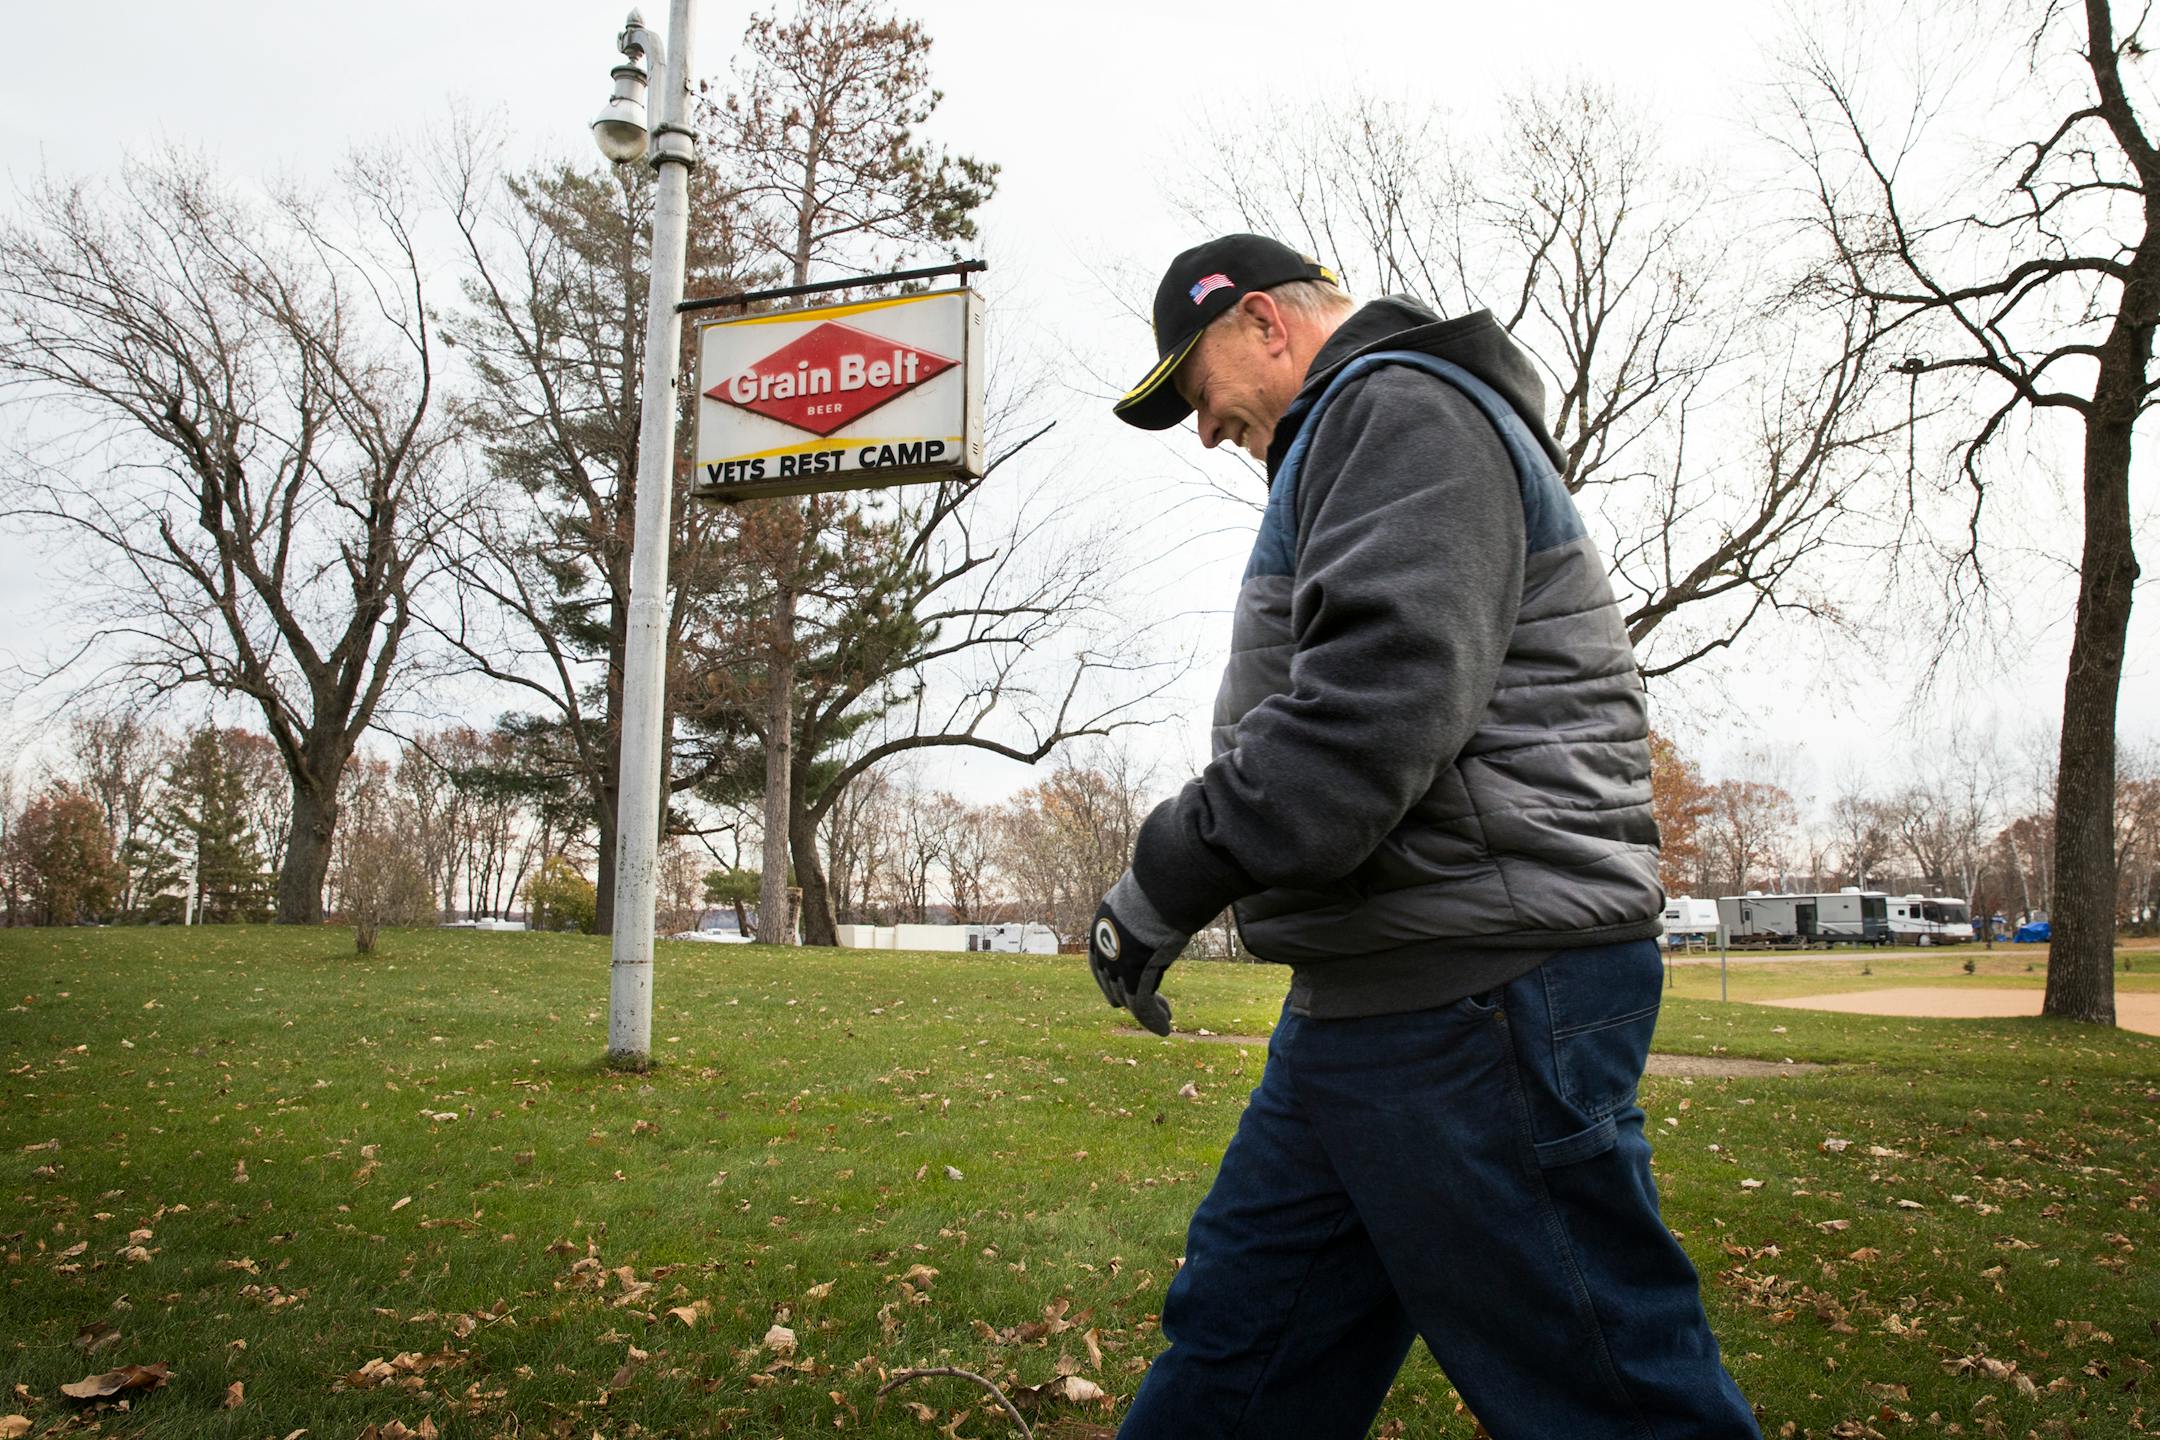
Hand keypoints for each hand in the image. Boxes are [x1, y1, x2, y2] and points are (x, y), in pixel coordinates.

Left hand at [1088, 893, 1187, 1036]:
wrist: (1161, 890)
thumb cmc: (1157, 889)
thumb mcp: (1140, 901)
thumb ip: (1140, 913)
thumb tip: (1151, 901)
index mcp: (1098, 931)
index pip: (1101, 966)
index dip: (1115, 981)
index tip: (1128, 988)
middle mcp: (1102, 952)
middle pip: (1113, 986)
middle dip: (1131, 998)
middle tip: (1154, 1005)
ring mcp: (1116, 966)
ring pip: (1129, 999)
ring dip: (1148, 1013)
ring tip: (1165, 1019)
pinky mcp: (1134, 978)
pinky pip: (1143, 1006)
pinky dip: (1154, 1020)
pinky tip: (1164, 1028)